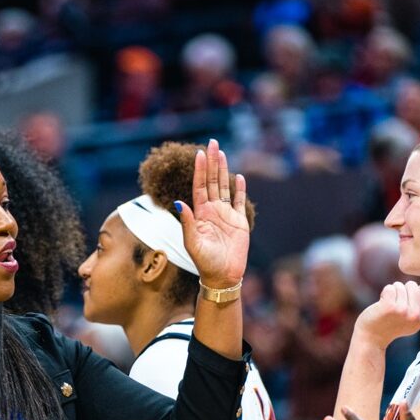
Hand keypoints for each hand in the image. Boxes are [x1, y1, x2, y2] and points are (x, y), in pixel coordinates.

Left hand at [175, 138, 249, 288]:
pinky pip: (239, 202)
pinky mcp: (239, 222)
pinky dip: (240, 189)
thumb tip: (179, 203)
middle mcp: (212, 211)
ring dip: (224, 170)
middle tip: (212, 143)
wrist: (223, 276)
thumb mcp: (193, 243)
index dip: (200, 171)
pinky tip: (238, 177)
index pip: (199, 187)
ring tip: (221, 153)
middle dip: (212, 163)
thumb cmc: (205, 262)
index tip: (199, 154)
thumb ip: (188, 223)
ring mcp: (226, 215)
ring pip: (225, 187)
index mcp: (200, 214)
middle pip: (212, 181)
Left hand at [355, 282, 419, 349]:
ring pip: (400, 285)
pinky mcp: (389, 306)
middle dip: (403, 290)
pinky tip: (382, 302)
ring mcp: (403, 310)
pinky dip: (385, 292)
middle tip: (395, 304)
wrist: (372, 337)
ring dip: (392, 292)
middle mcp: (415, 315)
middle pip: (413, 285)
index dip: (412, 294)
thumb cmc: (392, 327)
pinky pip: (390, 287)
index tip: (405, 304)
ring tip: (388, 304)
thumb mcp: (413, 323)